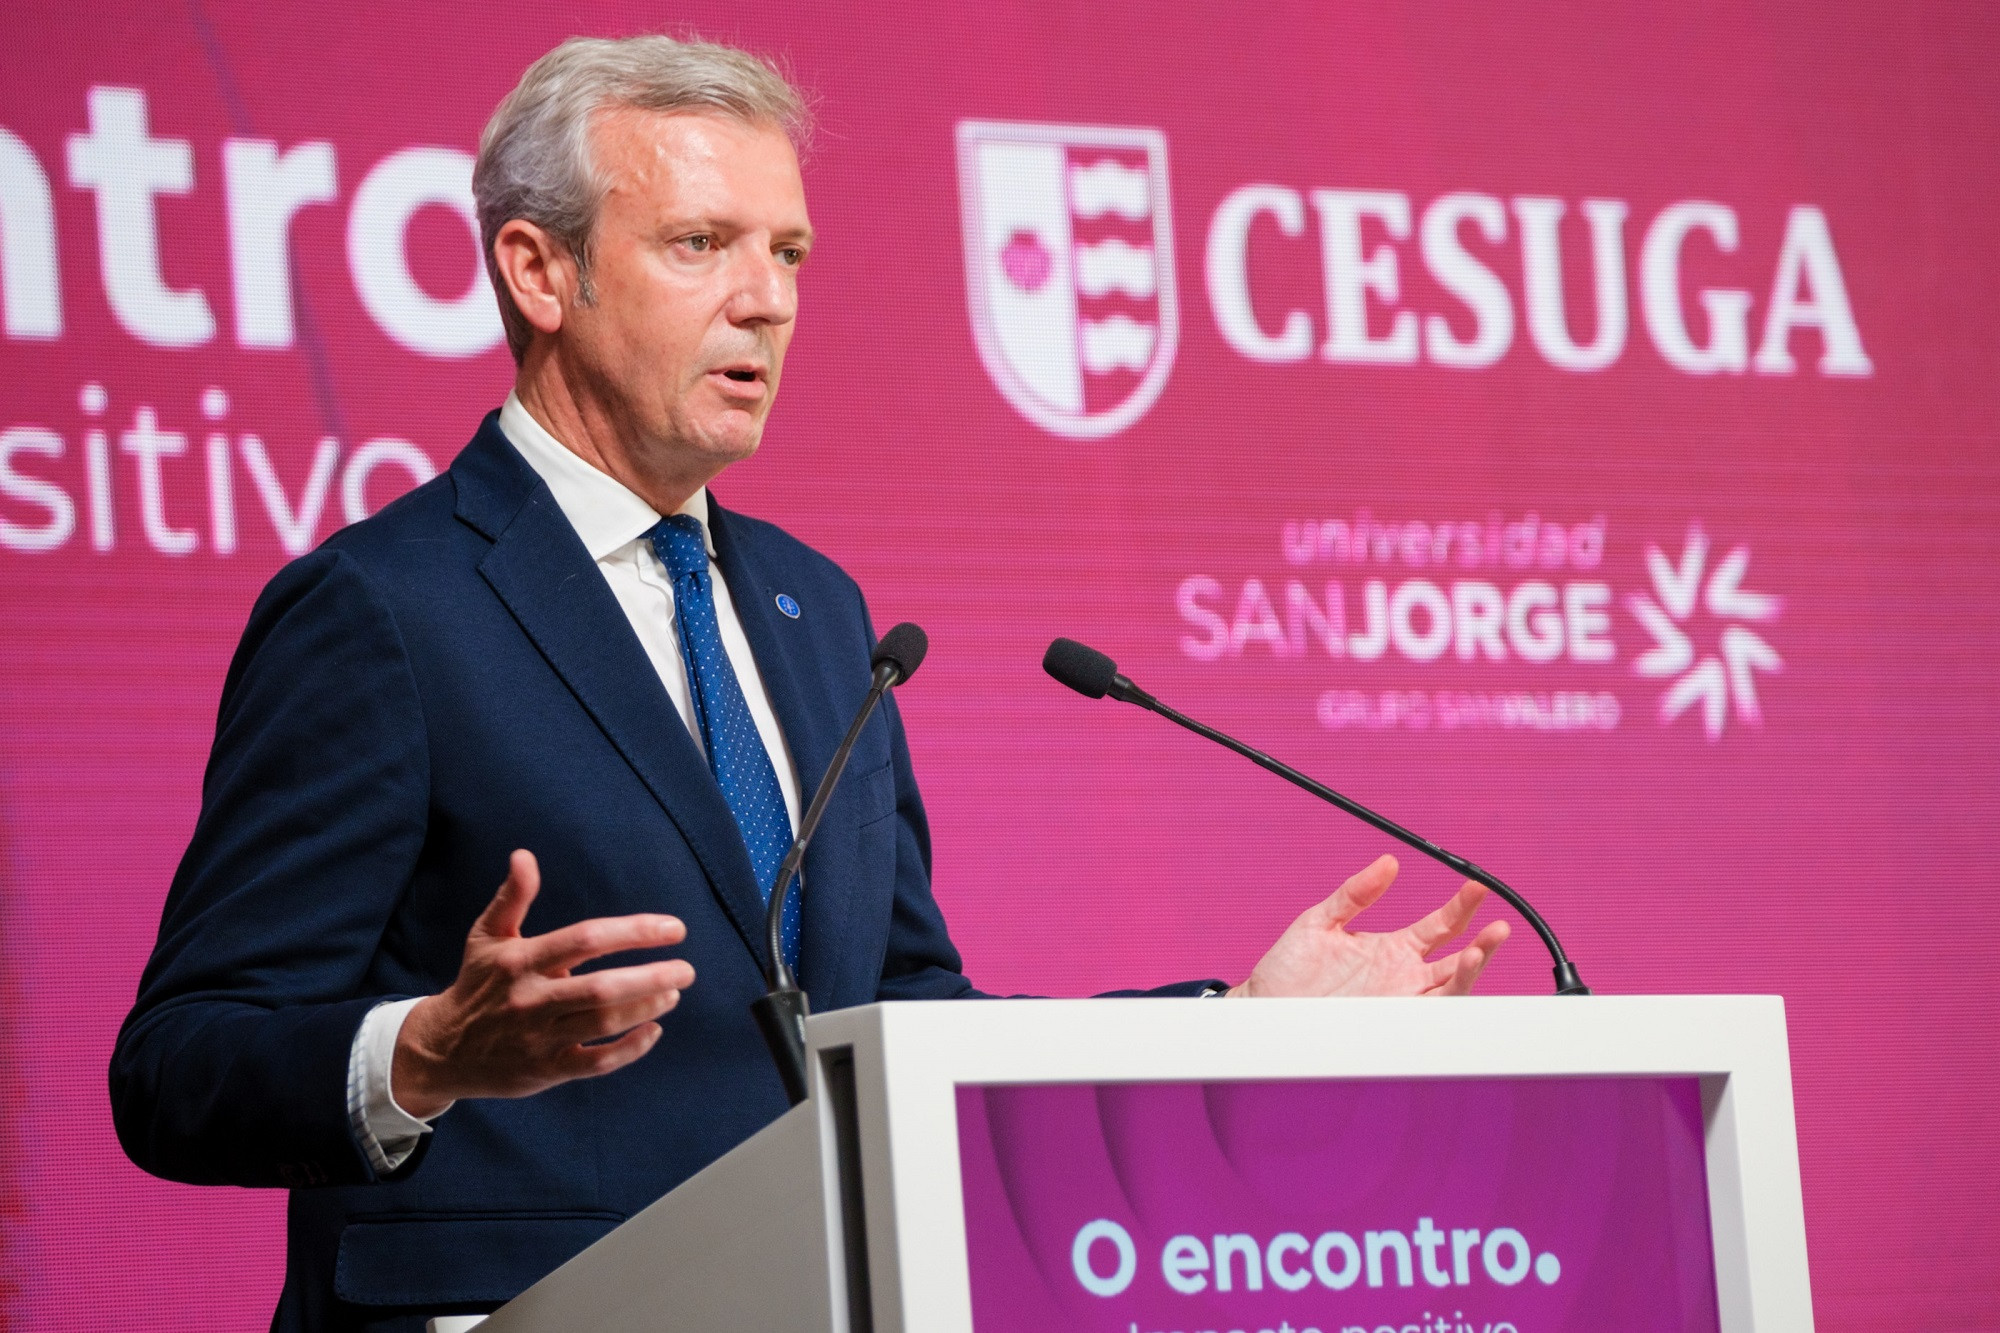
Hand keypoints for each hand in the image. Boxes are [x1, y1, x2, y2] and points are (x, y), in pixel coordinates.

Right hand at [392, 850, 694, 1117]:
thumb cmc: (476, 985)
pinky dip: (629, 1049)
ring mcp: (539, 1038)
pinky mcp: (545, 1071)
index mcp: (521, 960)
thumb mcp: (487, 936)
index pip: (586, 939)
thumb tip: (523, 855)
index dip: (633, 932)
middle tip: (687, 969)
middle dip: (651, 977)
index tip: (673, 929)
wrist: (441, 1049)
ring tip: (673, 993)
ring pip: (602, 1023)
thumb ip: (512, 897)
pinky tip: (654, 1030)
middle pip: (601, 986)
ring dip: (645, 1007)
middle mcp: (531, 999)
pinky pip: (595, 1062)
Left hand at [1226, 854, 1508, 998]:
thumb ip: (1355, 892)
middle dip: (1482, 944)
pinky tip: (1451, 983)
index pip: (1439, 926)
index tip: (1477, 885)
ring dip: (1469, 972)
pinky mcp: (1388, 1025)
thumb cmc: (1288, 968)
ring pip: (1449, 989)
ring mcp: (1398, 1002)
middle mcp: (1403, 977)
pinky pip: (1426, 1015)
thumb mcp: (1321, 921)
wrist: (1264, 1008)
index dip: (1461, 906)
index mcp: (1392, 949)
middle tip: (1498, 926)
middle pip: (1456, 960)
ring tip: (1478, 952)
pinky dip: (1444, 1001)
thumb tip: (1389, 862)